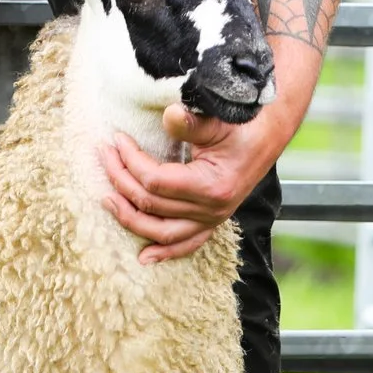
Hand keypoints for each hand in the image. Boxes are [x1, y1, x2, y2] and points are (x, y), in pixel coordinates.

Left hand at [100, 102, 293, 262]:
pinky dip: (164, 253)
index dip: (130, 160)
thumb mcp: (216, 121)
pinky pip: (185, 245)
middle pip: (152, 204)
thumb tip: (169, 116)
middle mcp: (211, 211)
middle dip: (121, 179)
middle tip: (104, 156)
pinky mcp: (211, 223)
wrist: (267, 138)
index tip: (117, 140)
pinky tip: (144, 257)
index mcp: (211, 186)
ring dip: (129, 218)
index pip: (155, 181)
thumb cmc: (242, 126)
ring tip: (107, 199)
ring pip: (161, 232)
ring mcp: (211, 220)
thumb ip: (191, 123)